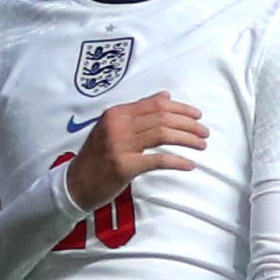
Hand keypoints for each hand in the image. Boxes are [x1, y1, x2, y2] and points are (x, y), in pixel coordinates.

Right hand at [66, 90, 207, 207]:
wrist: (75, 183)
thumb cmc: (98, 157)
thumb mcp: (113, 128)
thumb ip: (138, 111)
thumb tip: (165, 96)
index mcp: (117, 113)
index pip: (156, 104)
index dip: (181, 108)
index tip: (197, 115)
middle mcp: (117, 125)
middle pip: (162, 118)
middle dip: (188, 124)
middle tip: (205, 132)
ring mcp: (120, 145)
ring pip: (162, 135)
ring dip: (187, 139)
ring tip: (202, 145)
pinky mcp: (124, 166)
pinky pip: (158, 160)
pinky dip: (177, 161)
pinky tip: (189, 164)